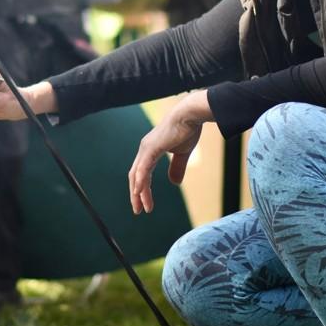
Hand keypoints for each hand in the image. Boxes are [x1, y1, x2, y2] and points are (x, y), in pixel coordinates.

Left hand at [128, 91, 210, 214]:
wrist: (190, 115)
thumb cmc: (187, 129)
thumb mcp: (182, 153)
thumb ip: (177, 167)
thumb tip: (174, 183)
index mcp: (150, 150)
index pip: (142, 173)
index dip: (142, 189)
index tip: (145, 204)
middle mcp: (145, 149)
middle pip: (135, 176)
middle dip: (136, 194)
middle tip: (138, 210)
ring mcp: (146, 148)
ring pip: (137, 174)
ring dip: (137, 192)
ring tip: (140, 207)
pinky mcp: (151, 148)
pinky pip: (143, 168)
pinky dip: (139, 181)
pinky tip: (138, 192)